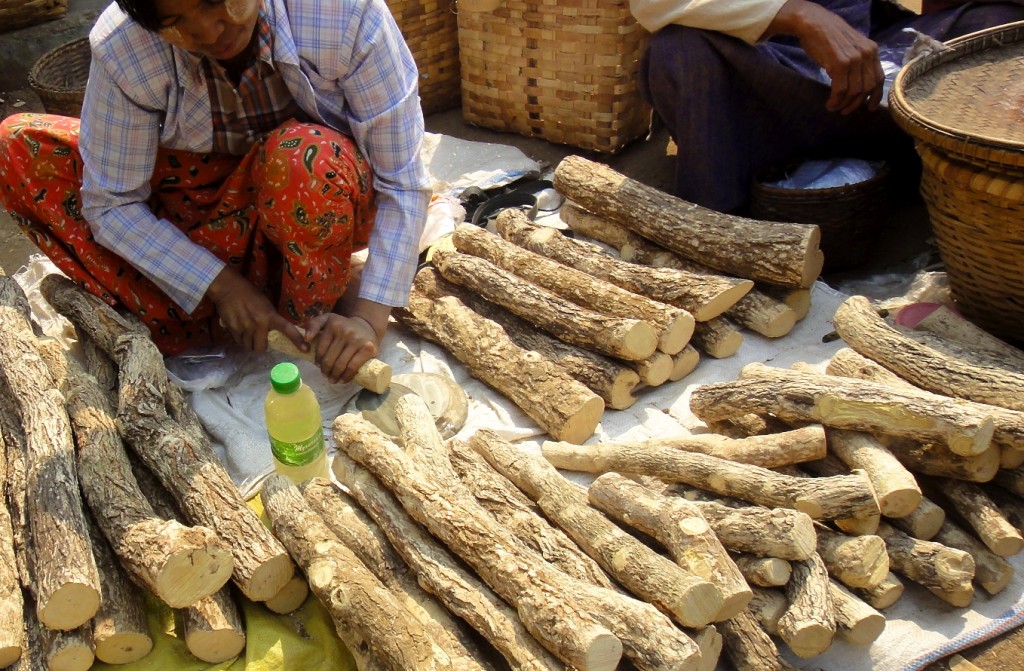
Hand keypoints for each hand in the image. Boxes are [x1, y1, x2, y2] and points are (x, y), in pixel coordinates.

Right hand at [206, 266, 302, 352]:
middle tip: (260, 339)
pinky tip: (241, 330)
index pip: (286, 329)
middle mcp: (258, 324)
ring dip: (250, 344)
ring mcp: (245, 328)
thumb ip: (271, 318)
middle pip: (262, 348)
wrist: (228, 288)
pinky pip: (239, 342)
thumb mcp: (266, 304)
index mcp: (270, 315)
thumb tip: (276, 332)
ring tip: (249, 334)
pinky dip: (241, 340)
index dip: (297, 340)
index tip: (305, 349)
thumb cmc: (250, 294)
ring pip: (249, 347)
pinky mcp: (233, 329)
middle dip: (261, 346)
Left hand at [303, 300, 388, 383]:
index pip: (320, 349)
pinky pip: (353, 367)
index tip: (318, 366)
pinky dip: (346, 376)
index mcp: (333, 324)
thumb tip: (306, 339)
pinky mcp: (368, 349)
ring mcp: (357, 340)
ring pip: (340, 364)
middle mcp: (345, 331)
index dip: (318, 361)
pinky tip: (343, 380)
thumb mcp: (327, 320)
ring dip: (335, 376)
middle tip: (326, 376)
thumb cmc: (343, 327)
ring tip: (333, 380)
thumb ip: (313, 325)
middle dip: (326, 370)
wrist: (367, 327)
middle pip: (330, 359)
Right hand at [767, 0, 884, 114]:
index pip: (879, 78)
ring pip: (854, 91)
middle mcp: (867, 54)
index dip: (875, 96)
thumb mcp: (850, 46)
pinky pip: (841, 90)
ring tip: (835, 108)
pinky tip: (830, 104)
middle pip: (867, 87)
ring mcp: (854, 59)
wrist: (813, 24)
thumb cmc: (828, 36)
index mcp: (872, 50)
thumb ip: (858, 60)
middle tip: (846, 111)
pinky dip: (835, 100)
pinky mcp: (840, 64)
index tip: (870, 108)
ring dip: (844, 104)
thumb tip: (858, 83)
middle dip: (857, 103)